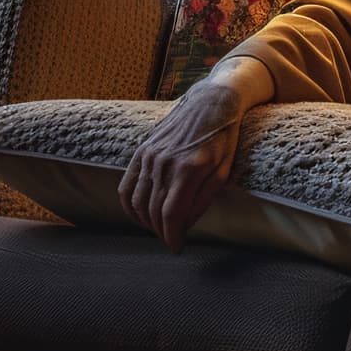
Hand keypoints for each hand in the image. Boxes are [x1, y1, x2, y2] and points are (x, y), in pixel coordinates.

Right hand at [118, 80, 244, 252]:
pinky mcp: (141, 151)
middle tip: (172, 239)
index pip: (171, 214)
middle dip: (162, 232)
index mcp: (189, 168)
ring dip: (146, 222)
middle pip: (153, 211)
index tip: (177, 248)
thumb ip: (203, 200)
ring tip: (160, 229)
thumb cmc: (223, 138)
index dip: (172, 236)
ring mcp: (149, 155)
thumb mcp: (224, 171)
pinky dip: (130, 206)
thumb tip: (184, 226)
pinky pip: (126, 186)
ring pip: (137, 202)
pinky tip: (141, 215)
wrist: (211, 102)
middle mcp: (164, 162)